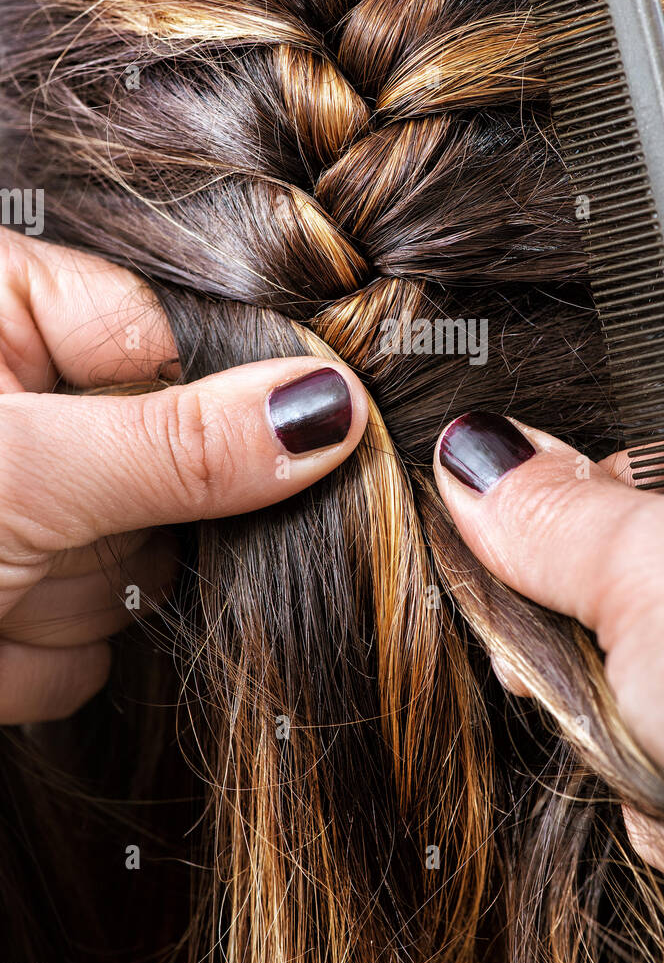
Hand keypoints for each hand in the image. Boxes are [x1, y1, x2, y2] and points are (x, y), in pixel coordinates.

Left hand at [0, 229, 366, 722]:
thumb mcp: (22, 468)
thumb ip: (180, 443)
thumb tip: (332, 407)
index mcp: (6, 308)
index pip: (180, 335)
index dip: (228, 402)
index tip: (306, 443)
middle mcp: (28, 400)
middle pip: (178, 460)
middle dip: (132, 522)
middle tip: (67, 533)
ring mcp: (32, 503)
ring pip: (143, 560)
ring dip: (76, 598)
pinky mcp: (24, 595)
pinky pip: (93, 636)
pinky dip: (41, 655)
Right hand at [435, 411, 663, 962]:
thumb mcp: (652, 564)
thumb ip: (548, 512)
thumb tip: (476, 456)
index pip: (661, 479)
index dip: (592, 534)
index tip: (551, 571)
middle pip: (640, 629)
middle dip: (616, 693)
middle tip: (621, 696)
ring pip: (657, 742)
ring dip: (659, 787)